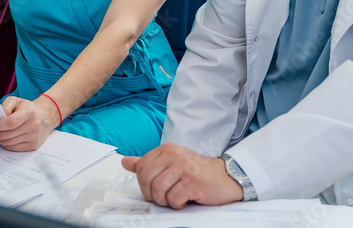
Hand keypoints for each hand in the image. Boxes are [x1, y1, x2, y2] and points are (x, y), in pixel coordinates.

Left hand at [0, 96, 58, 151]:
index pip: (11, 122)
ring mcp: (33, 137)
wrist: (45, 117)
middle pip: (7, 135)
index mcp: (29, 113)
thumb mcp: (16, 101)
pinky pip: (13, 148)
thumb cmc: (27, 109)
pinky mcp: (33, 146)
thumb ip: (5, 106)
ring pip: (8, 143)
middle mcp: (33, 126)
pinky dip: (4, 144)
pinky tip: (1, 138)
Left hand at [120, 143, 243, 208]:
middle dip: (152, 194)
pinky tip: (187, 199)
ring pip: (158, 190)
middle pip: (146, 179)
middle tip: (164, 197)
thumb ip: (148, 163)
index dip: (144, 183)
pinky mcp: (192, 181)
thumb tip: (125, 162)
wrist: (226, 177)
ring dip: (166, 200)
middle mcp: (174, 155)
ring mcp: (184, 167)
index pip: (141, 167)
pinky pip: (173, 199)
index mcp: (167, 149)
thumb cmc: (198, 172)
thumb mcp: (171, 164)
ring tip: (176, 197)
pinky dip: (178, 204)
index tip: (155, 188)